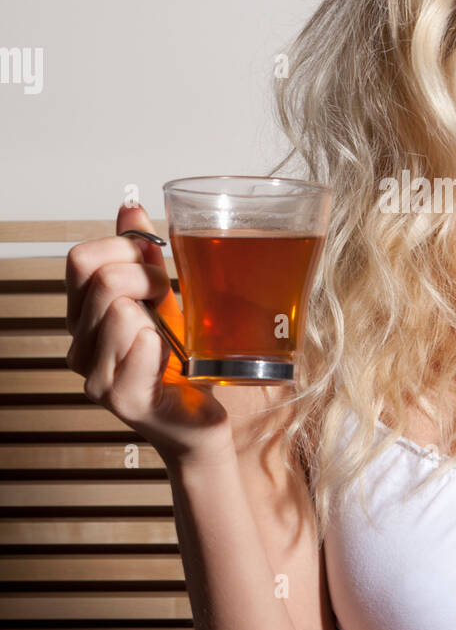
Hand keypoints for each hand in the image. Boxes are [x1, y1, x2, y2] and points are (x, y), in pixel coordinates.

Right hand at [65, 201, 234, 463]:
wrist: (201, 421)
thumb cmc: (183, 363)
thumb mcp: (163, 298)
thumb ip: (143, 254)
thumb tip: (130, 208)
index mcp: (84, 317)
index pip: (80, 260)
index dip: (123, 248)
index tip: (154, 262)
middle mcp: (80, 347)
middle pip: (100, 280)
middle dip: (146, 276)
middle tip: (168, 298)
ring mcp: (96, 377)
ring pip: (117, 310)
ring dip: (156, 314)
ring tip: (169, 337)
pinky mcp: (122, 400)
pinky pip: (138, 346)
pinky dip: (159, 342)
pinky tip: (170, 357)